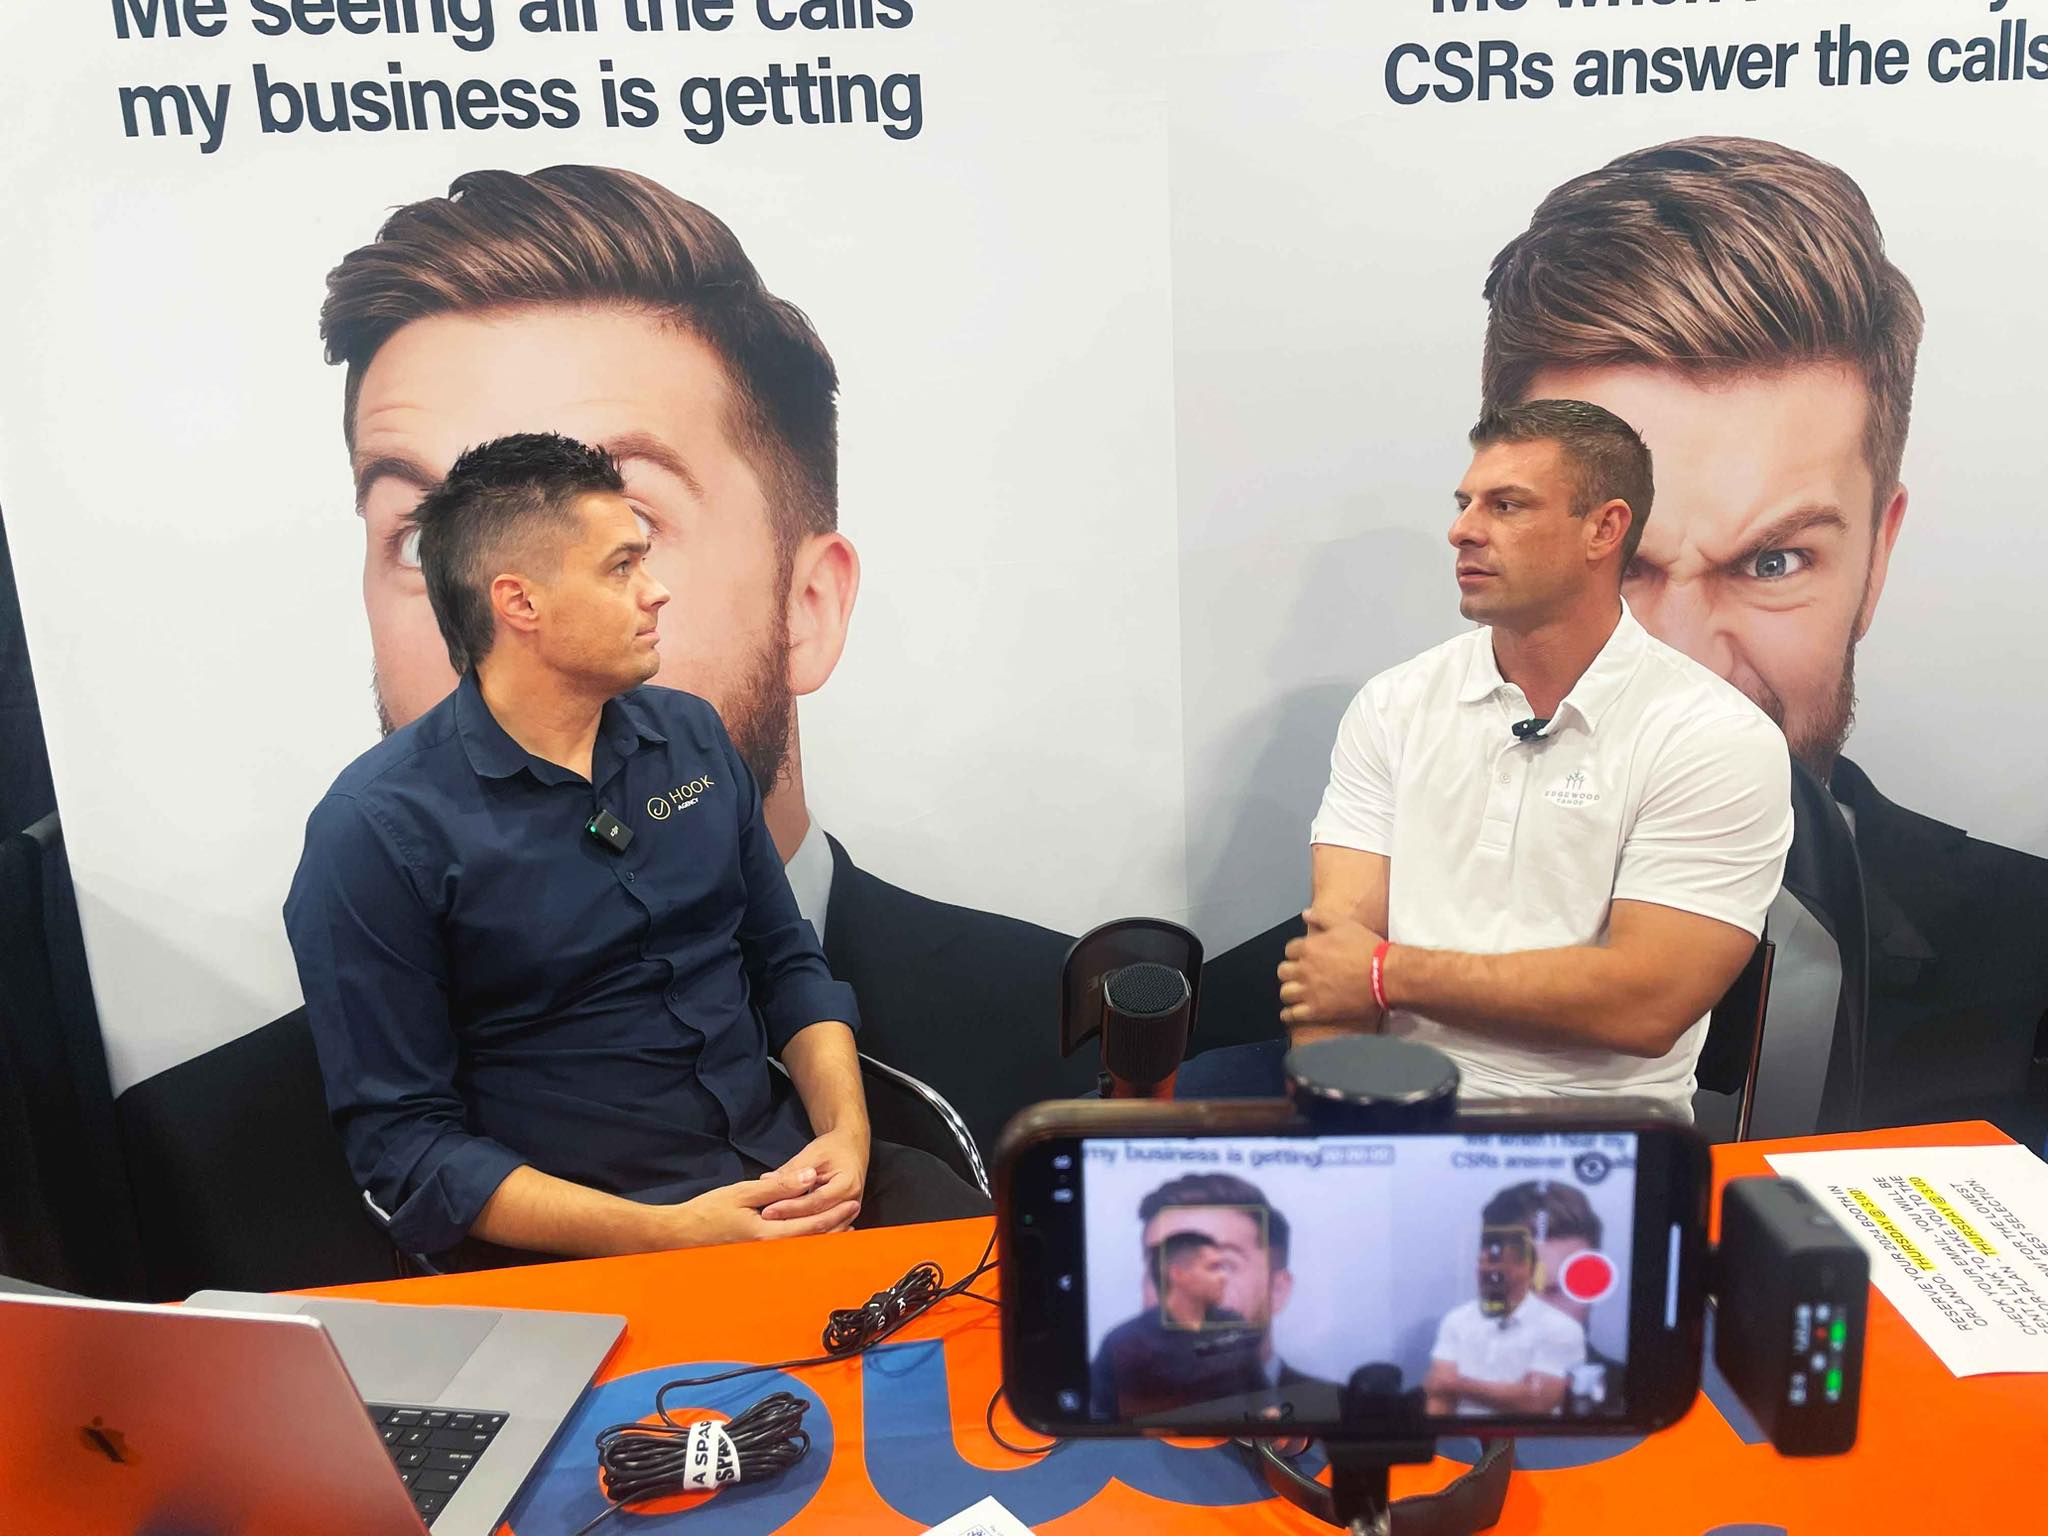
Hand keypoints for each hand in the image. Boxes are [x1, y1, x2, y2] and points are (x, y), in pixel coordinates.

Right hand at [666, 1168, 860, 1247]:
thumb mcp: (744, 1192)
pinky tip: (811, 1234)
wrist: (680, 1235)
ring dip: (824, 1235)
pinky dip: (806, 1240)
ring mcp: (763, 1257)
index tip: (852, 1202)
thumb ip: (778, 1186)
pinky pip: (789, 1249)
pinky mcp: (757, 1256)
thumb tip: (808, 1178)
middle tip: (855, 1214)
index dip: (835, 1213)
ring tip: (843, 1225)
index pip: (812, 1224)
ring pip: (803, 1247)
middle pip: (812, 1241)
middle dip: (836, 1227)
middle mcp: (770, 1251)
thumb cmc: (708, 1212)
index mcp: (769, 1234)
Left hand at [761, 1126, 868, 1229]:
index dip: (790, 1207)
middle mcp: (852, 1202)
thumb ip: (791, 1170)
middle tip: (767, 1220)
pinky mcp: (843, 1218)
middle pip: (819, 1220)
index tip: (768, 1210)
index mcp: (847, 1185)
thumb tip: (766, 1181)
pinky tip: (789, 1232)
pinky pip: (824, 1231)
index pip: (815, 1202)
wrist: (852, 1148)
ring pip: (822, 1230)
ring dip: (799, 1232)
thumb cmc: (834, 1148)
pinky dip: (807, 1233)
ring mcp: (850, 1213)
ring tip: (774, 1228)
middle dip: (791, 1222)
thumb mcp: (813, 1153)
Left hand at [1276, 906, 1384, 1033]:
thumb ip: (1321, 917)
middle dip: (1290, 972)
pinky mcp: (1317, 1010)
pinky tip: (1290, 1013)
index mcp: (1309, 947)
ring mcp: (1310, 991)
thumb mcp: (1344, 924)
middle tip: (1299, 974)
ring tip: (1296, 992)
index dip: (1297, 953)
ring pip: (1285, 993)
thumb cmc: (1368, 949)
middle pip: (1283, 972)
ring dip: (1290, 991)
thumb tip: (1305, 914)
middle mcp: (1305, 969)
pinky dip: (1289, 1014)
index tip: (1304, 957)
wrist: (1385, 975)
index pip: (1289, 950)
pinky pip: (1293, 1014)